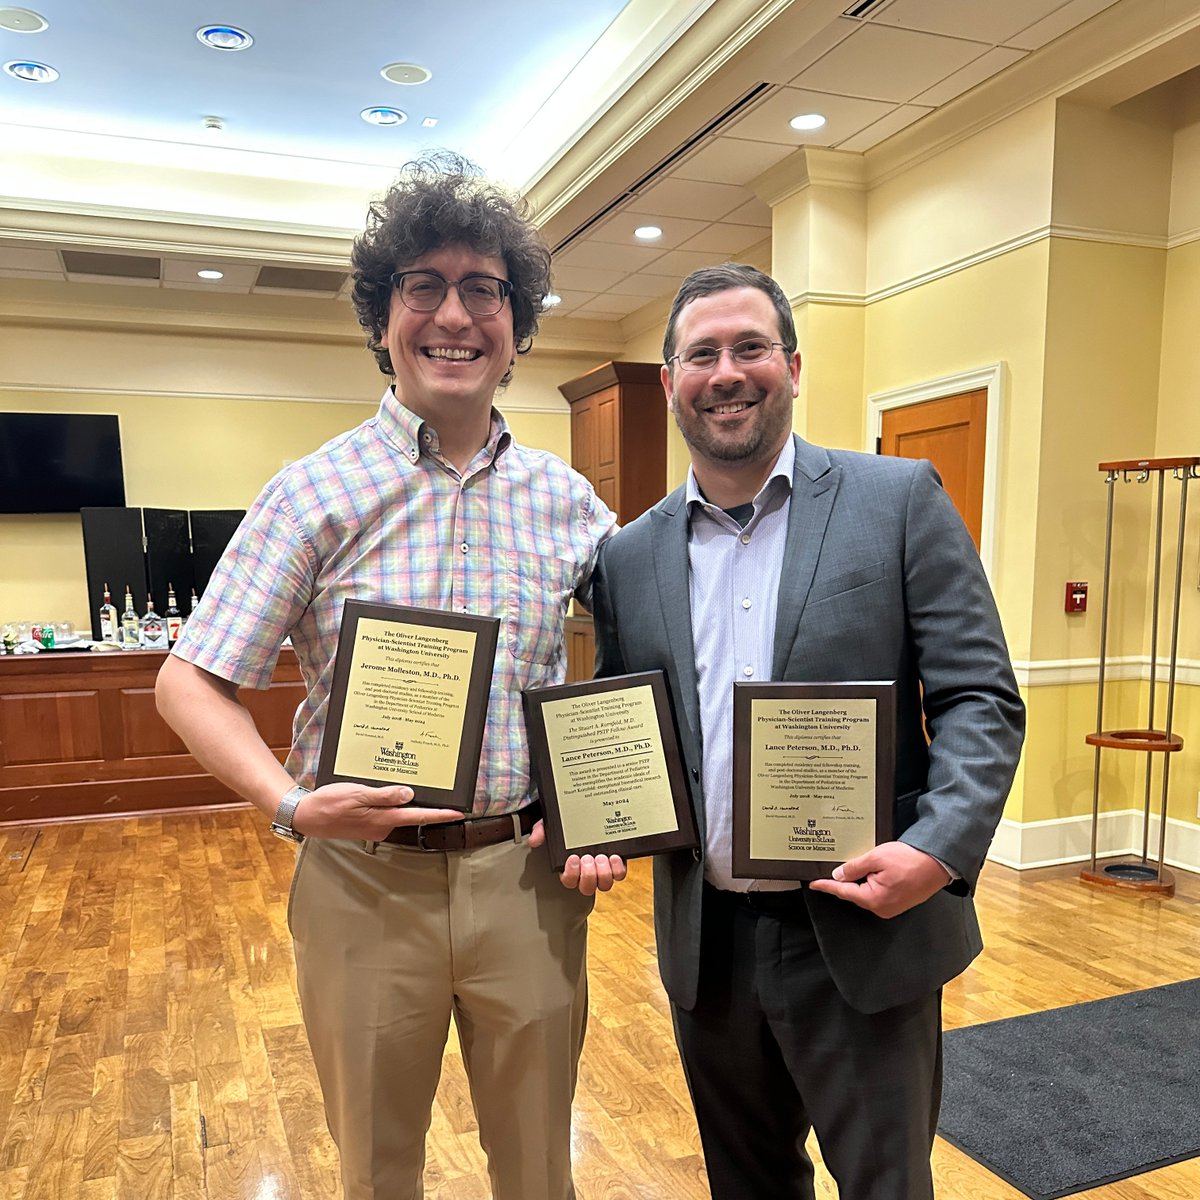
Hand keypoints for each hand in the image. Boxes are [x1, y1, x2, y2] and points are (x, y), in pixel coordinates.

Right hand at [291, 782, 460, 840]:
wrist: (307, 816)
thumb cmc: (330, 803)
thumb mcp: (358, 794)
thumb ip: (384, 795)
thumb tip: (409, 794)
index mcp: (383, 819)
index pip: (418, 816)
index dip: (440, 815)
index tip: (458, 813)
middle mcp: (382, 826)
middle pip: (411, 813)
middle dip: (424, 802)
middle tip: (438, 789)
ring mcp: (375, 826)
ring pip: (396, 811)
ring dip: (403, 800)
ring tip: (409, 782)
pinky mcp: (368, 823)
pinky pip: (384, 811)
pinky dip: (388, 801)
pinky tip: (384, 790)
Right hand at [528, 819, 627, 895]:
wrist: (589, 813)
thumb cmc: (568, 823)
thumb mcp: (551, 823)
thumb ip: (541, 830)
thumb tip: (534, 840)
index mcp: (569, 866)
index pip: (568, 880)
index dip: (571, 874)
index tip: (572, 858)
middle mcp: (586, 871)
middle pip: (587, 887)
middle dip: (588, 875)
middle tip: (588, 857)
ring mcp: (602, 868)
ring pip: (604, 884)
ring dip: (603, 874)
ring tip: (602, 857)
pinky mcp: (616, 863)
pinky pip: (619, 874)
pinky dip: (618, 869)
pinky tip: (614, 857)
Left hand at [807, 841, 951, 918]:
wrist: (939, 863)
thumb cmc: (911, 860)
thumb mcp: (877, 858)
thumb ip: (854, 867)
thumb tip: (839, 874)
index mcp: (874, 899)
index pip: (843, 891)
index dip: (827, 886)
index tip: (813, 884)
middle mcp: (882, 908)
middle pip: (855, 893)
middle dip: (845, 880)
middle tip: (834, 866)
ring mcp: (892, 906)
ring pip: (866, 892)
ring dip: (860, 879)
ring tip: (858, 864)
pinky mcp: (899, 901)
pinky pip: (878, 892)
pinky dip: (871, 881)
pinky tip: (872, 869)